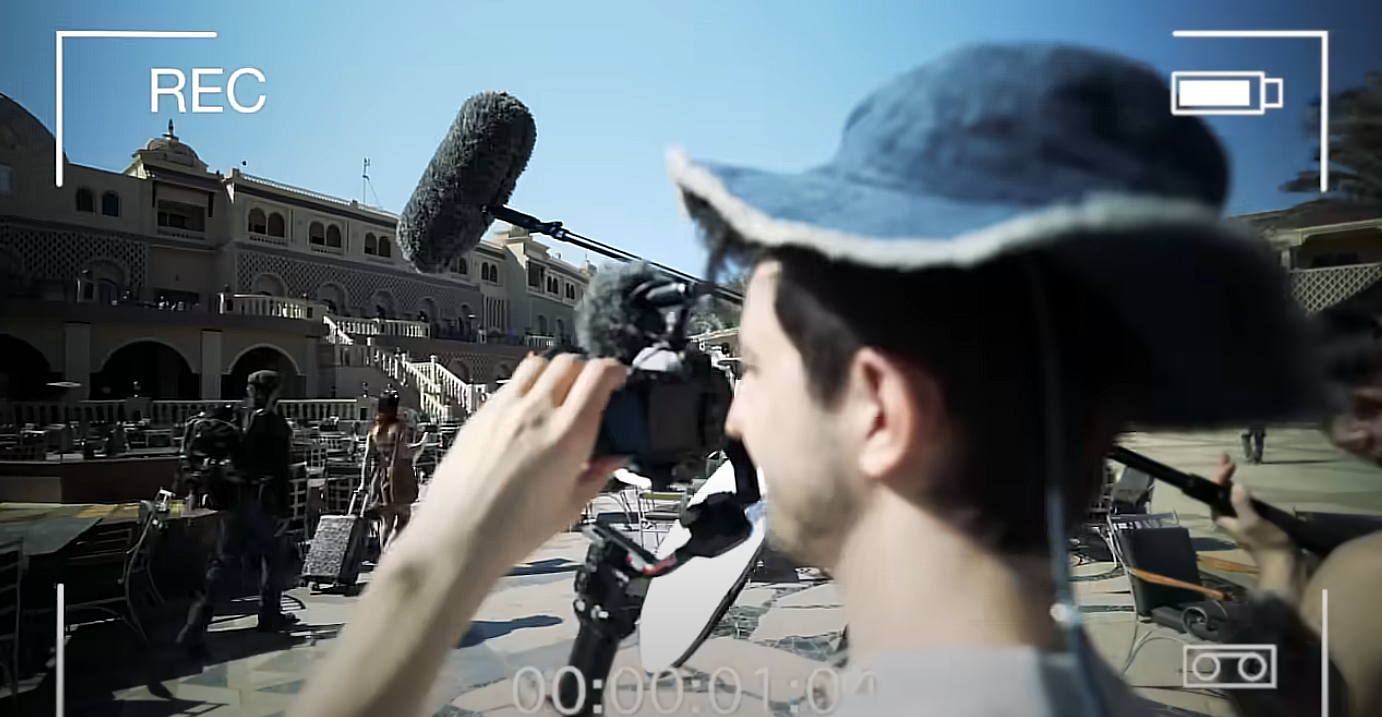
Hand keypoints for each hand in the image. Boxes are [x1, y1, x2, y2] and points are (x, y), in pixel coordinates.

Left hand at [411, 353, 626, 568]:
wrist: (458, 537)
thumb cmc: (509, 531)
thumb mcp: (570, 507)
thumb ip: (596, 476)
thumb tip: (610, 461)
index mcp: (568, 435)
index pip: (599, 375)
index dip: (615, 371)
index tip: (618, 379)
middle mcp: (536, 413)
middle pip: (569, 361)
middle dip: (587, 370)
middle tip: (591, 390)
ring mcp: (505, 409)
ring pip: (538, 363)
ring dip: (555, 372)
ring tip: (559, 395)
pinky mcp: (481, 414)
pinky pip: (510, 384)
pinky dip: (526, 388)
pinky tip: (528, 414)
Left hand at [1209, 453, 1293, 554]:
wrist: (1284, 562)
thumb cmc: (1266, 543)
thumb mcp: (1252, 523)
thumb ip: (1242, 504)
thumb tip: (1236, 485)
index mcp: (1222, 516)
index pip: (1213, 492)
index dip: (1218, 476)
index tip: (1228, 462)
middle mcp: (1228, 515)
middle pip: (1219, 491)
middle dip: (1222, 474)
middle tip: (1226, 457)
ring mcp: (1241, 516)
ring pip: (1230, 494)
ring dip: (1230, 479)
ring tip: (1231, 463)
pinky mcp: (1254, 518)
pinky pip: (1243, 499)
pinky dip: (1242, 488)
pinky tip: (1246, 481)